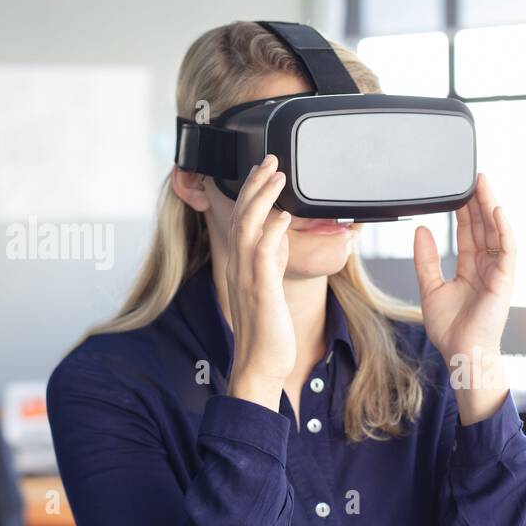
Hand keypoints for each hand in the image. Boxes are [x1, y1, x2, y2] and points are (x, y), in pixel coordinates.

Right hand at [225, 155, 295, 411]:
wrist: (259, 366)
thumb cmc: (267, 332)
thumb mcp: (268, 287)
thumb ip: (270, 260)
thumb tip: (280, 233)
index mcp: (241, 266)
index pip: (240, 219)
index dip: (249, 192)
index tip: (263, 169)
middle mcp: (239, 267)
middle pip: (241, 215)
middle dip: (255, 184)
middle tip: (270, 159)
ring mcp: (248, 278)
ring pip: (248, 227)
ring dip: (263, 198)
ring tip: (278, 176)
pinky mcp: (261, 291)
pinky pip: (263, 254)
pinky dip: (274, 231)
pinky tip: (285, 215)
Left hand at [413, 174, 515, 423]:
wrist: (461, 353)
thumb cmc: (451, 330)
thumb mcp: (430, 288)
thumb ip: (426, 259)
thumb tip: (421, 230)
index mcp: (472, 269)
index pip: (469, 232)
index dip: (465, 210)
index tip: (459, 189)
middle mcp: (487, 267)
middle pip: (484, 226)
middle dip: (479, 201)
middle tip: (473, 175)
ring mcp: (498, 272)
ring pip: (496, 232)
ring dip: (490, 206)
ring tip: (483, 183)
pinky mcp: (504, 280)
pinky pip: (507, 250)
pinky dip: (503, 229)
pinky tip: (496, 210)